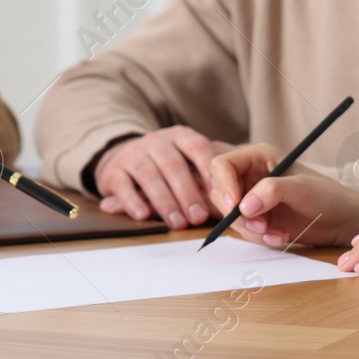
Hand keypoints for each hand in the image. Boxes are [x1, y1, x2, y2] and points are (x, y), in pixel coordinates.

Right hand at [94, 127, 232, 228]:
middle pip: (173, 164)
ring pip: (149, 175)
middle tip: (199, 217)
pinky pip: (122, 185)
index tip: (223, 193)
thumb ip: (215, 171)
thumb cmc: (168, 166)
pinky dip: (132, 201)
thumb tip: (246, 178)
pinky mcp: (113, 171)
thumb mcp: (191, 162)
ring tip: (177, 223)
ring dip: (164, 201)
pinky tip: (143, 216)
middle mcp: (156, 141)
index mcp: (180, 136)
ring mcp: (133, 154)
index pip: (198, 147)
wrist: (124, 160)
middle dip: (188, 192)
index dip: (210, 170)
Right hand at [208, 143, 358, 248]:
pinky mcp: (257, 217)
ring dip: (250, 229)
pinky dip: (258, 237)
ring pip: (230, 215)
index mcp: (258, 157)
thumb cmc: (327, 195)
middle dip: (238, 214)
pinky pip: (244, 229)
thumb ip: (271, 192)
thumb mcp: (301, 188)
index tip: (235, 206)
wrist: (342, 220)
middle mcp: (250, 175)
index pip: (222, 165)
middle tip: (261, 225)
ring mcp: (252, 197)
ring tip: (275, 233)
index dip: (224, 185)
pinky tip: (279, 236)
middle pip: (221, 192)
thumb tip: (243, 206)